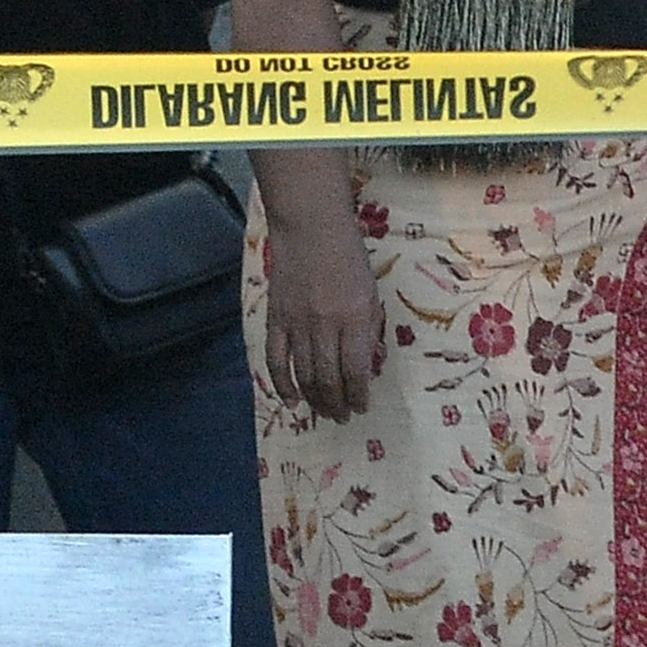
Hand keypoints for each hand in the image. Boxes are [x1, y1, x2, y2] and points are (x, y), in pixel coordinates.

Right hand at [264, 193, 386, 421]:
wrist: (310, 229)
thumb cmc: (348, 257)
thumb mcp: (371, 292)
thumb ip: (369, 329)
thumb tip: (367, 364)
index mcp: (354, 318)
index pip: (356, 370)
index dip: (358, 395)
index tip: (362, 408)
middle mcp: (325, 326)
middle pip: (328, 378)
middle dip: (337, 404)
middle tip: (342, 417)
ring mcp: (296, 324)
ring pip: (304, 375)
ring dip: (315, 399)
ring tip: (325, 412)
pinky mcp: (275, 319)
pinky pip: (276, 360)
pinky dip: (282, 384)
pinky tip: (291, 401)